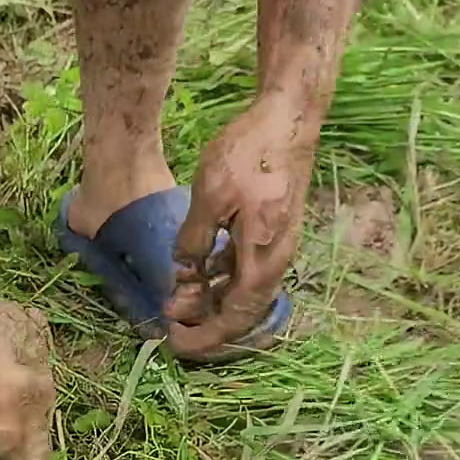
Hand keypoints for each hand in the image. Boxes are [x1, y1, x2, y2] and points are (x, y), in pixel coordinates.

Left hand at [165, 94, 316, 358]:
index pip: (234, 318)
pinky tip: (197, 268)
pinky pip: (246, 267)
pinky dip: (221, 275)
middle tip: (169, 318)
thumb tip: (183, 269)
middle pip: (240, 310)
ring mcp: (275, 245)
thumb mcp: (210, 196)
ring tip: (176, 294)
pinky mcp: (271, 230)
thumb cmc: (250, 153)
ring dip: (210, 297)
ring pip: (242, 289)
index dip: (204, 337)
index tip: (175, 343)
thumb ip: (194, 238)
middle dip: (203, 321)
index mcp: (261, 259)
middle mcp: (274, 259)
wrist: (289, 117)